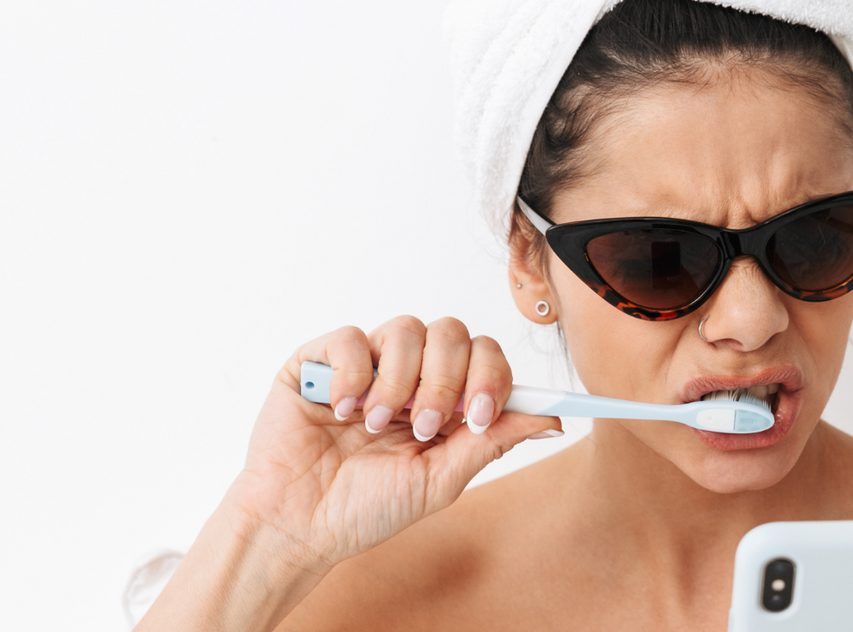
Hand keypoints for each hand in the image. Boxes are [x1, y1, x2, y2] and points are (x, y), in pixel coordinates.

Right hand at [229, 316, 561, 567]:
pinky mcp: (321, 360)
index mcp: (445, 401)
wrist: (299, 524)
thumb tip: (552, 418)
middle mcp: (410, 375)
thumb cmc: (366, 508)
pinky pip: (353, 337)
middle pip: (453, 333)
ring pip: (407, 328)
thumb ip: (492, 442)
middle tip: (423, 428)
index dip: (492, 378)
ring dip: (399, 383)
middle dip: (445, 383)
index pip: (486, 358)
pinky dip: (354, 375)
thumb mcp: (440, 480)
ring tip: (376, 425)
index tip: (482, 415)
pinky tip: (342, 411)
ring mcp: (367, 364)